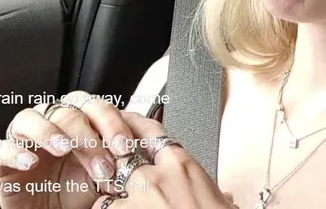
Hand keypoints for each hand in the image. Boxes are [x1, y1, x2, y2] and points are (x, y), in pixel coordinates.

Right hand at [0, 90, 139, 208]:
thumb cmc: (81, 195)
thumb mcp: (107, 177)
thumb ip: (119, 160)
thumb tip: (138, 155)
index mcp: (82, 123)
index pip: (97, 107)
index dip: (112, 122)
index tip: (125, 147)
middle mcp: (53, 125)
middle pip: (68, 108)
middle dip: (87, 132)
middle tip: (101, 160)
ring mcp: (26, 141)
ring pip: (30, 117)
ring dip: (49, 130)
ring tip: (64, 148)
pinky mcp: (3, 162)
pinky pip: (1, 148)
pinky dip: (15, 152)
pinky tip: (31, 163)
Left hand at [88, 112, 236, 208]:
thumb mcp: (218, 199)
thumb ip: (209, 189)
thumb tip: (222, 197)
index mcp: (183, 165)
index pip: (152, 132)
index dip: (136, 127)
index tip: (129, 125)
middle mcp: (158, 176)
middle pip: (123, 156)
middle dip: (118, 165)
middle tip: (119, 173)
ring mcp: (139, 197)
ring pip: (109, 187)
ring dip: (112, 197)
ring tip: (122, 202)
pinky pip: (103, 206)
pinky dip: (107, 208)